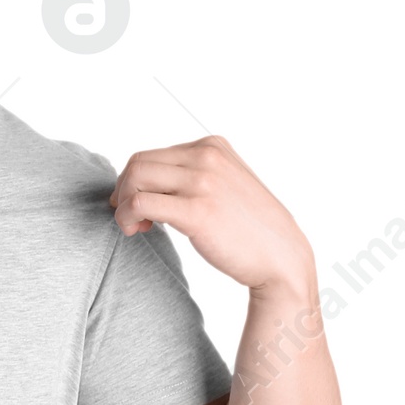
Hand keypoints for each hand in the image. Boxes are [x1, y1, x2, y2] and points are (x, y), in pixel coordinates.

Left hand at [107, 135, 313, 296]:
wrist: (281, 257)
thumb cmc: (251, 228)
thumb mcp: (225, 184)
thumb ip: (195, 174)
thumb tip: (149, 180)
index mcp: (212, 146)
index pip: (151, 154)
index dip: (134, 181)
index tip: (138, 206)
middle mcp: (207, 156)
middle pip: (138, 163)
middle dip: (124, 191)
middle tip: (130, 218)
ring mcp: (203, 181)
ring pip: (135, 178)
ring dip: (123, 204)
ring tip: (134, 226)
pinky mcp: (197, 211)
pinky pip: (140, 203)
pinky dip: (126, 216)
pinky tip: (137, 230)